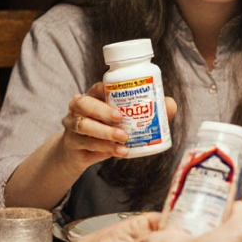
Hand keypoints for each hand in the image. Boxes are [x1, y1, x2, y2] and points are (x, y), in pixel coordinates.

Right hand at [58, 82, 177, 174]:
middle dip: (102, 111)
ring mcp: (71, 126)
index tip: (123, 96)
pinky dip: (104, 148)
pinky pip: (86, 144)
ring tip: (123, 138)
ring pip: (83, 126)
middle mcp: (78, 108)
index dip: (106, 89)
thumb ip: (147, 112)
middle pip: (83, 103)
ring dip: (105, 132)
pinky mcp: (71, 144)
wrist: (79, 153)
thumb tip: (170, 105)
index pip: (96, 87)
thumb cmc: (105, 130)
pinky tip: (119, 151)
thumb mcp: (123, 121)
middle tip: (121, 118)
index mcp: (93, 96)